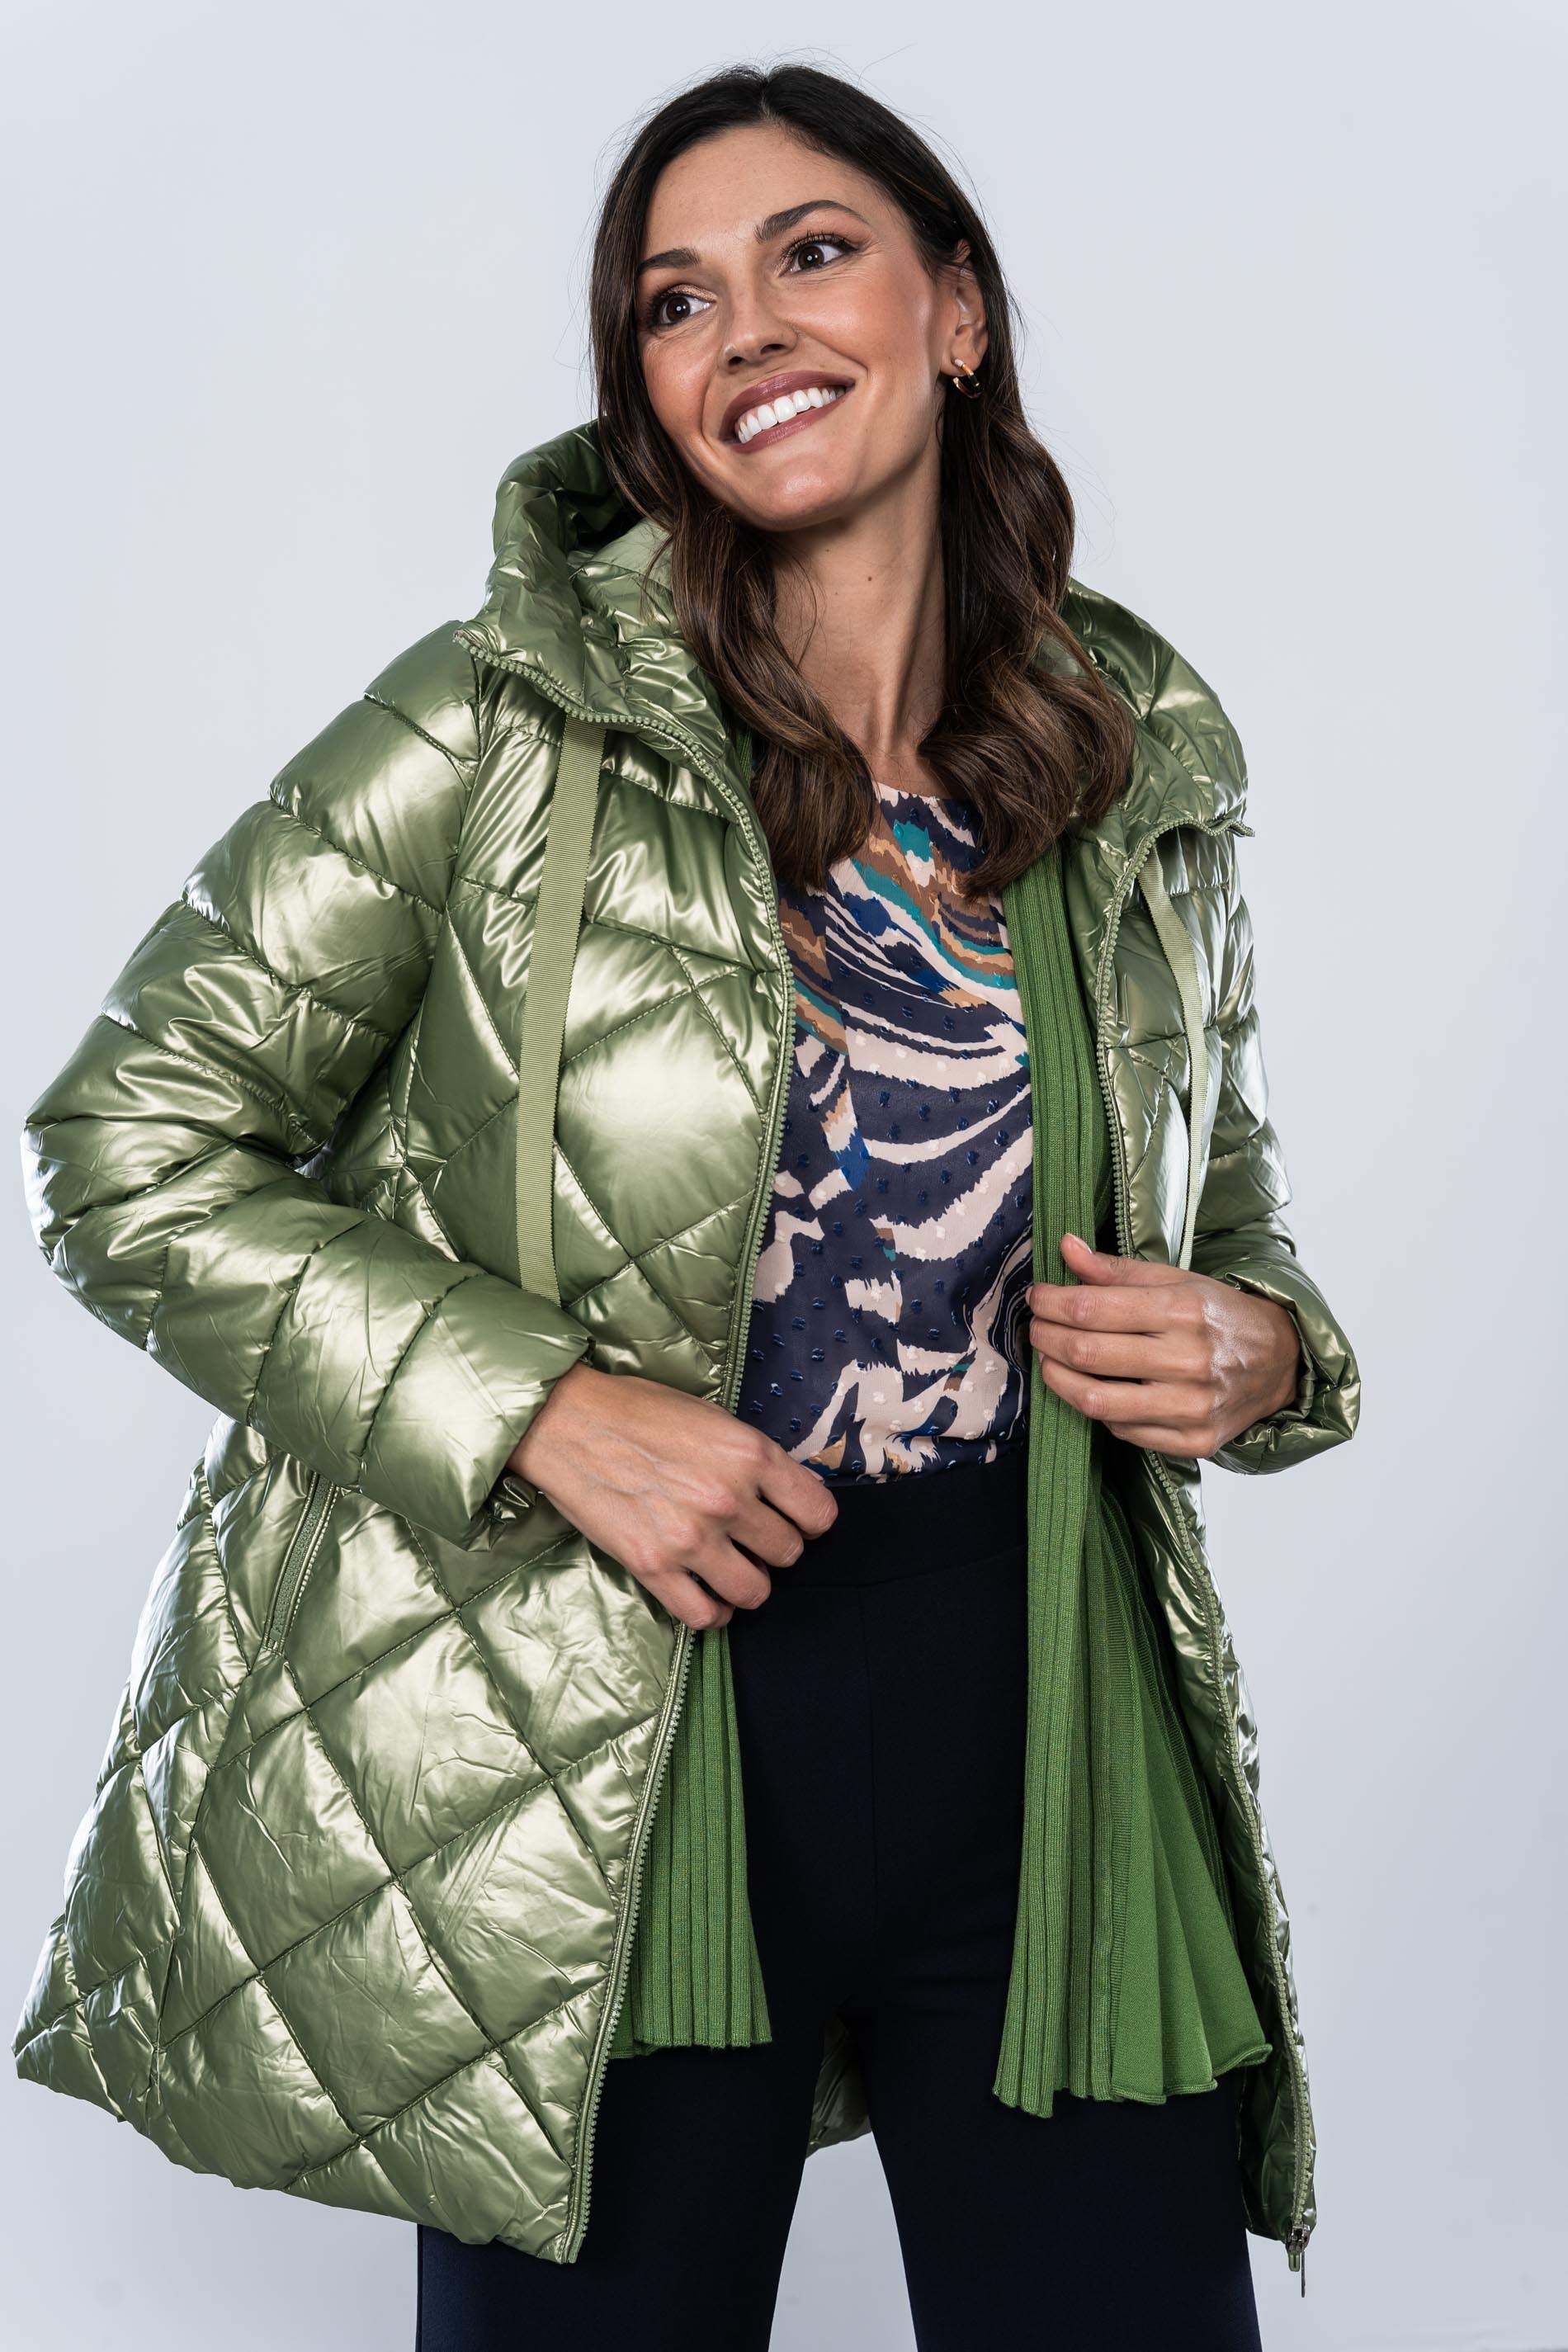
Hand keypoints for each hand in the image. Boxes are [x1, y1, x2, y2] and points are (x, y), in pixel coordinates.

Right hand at [506, 1362, 838, 1627]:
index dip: (810, 1521)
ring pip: (756, 1591)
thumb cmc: (639, 1412)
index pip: (818, 1512)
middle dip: (776, 1548)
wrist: (568, 1422)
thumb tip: (790, 1494)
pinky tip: (708, 1594)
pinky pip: (706, 1615)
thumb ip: (754, 1459)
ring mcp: (691, 1538)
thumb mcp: (714, 1419)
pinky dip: (714, 1611)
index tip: (797, 1521)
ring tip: (731, 1566)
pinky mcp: (654, 1568)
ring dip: (749, 1582)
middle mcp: (728, 1500)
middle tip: (752, 1539)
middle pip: (789, 1553)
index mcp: (750, 1455)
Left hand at [1027, 1232, 1302, 1459]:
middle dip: (1045, 1338)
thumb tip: (1066, 1248)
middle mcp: (1189, 1360)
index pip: (1093, 1308)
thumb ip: (1117, 1270)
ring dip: (1057, 1379)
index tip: (1037, 1297)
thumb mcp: (1177, 1280)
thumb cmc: (1219, 1315)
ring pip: (1097, 1401)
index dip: (1051, 1302)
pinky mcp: (1193, 1440)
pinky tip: (1092, 1388)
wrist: (1281, 1363)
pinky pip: (1123, 1431)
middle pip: (1087, 1353)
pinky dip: (1097, 1409)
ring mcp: (1192, 1406)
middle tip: (1035, 1328)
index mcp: (1184, 1310)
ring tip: (1049, 1361)